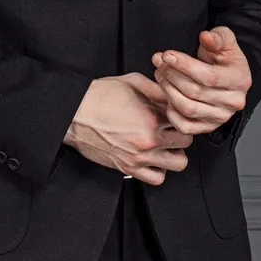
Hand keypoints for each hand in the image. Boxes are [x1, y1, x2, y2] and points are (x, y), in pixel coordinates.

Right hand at [64, 73, 194, 185]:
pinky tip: (154, 157)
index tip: (178, 112)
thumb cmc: (99, 96)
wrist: (74, 113)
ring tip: (166, 143)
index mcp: (152, 117)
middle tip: (173, 127)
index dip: (182, 114)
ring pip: (178, 163)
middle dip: (182, 132)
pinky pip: (157, 178)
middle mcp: (149, 140)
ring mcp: (139, 157)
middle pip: (186, 142)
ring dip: (175, 153)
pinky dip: (160, 169)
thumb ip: (157, 88)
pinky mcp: (128, 168)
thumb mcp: (132, 81)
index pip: (185, 119)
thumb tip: (173, 94)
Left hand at [151, 25, 251, 133]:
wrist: (226, 73)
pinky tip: (167, 94)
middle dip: (171, 74)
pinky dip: (171, 112)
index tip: (167, 54)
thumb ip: (217, 37)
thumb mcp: (224, 39)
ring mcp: (221, 117)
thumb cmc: (224, 56)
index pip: (208, 76)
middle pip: (194, 92)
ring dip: (168, 90)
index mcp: (240, 80)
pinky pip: (184, 126)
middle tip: (158, 61)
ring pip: (187, 108)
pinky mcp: (208, 127)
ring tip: (160, 73)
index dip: (184, 65)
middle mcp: (234, 102)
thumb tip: (205, 37)